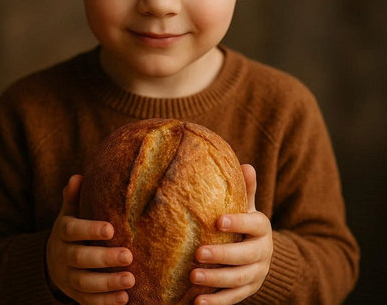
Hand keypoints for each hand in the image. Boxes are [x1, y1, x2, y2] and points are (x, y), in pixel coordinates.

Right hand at [46, 175, 134, 304]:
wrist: (52, 262)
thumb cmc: (71, 230)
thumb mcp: (69, 213)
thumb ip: (73, 197)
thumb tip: (78, 176)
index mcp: (63, 232)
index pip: (73, 230)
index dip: (90, 229)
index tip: (111, 229)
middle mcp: (63, 256)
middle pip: (81, 258)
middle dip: (104, 258)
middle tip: (128, 256)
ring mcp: (68, 278)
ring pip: (85, 283)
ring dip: (108, 283)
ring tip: (130, 280)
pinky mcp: (75, 295)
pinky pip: (88, 301)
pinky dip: (105, 302)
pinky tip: (124, 299)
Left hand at [190, 164, 272, 303]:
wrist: (260, 251)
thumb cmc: (245, 223)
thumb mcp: (247, 206)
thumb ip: (246, 190)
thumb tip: (246, 165)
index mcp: (262, 228)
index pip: (255, 224)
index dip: (239, 223)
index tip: (218, 221)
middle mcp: (263, 252)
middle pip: (246, 256)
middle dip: (223, 256)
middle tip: (198, 253)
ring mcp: (256, 274)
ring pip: (239, 280)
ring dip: (216, 280)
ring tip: (193, 276)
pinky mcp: (248, 291)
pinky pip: (234, 299)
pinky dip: (217, 302)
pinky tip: (198, 302)